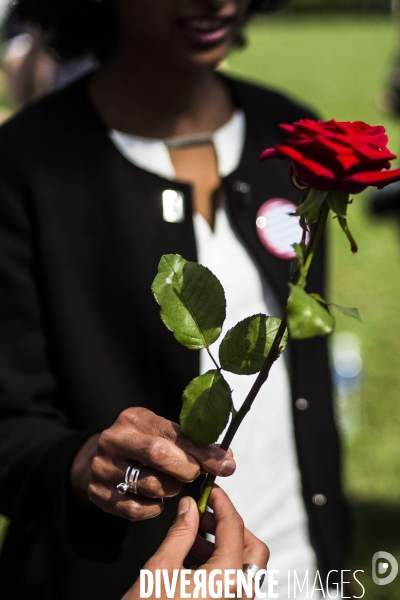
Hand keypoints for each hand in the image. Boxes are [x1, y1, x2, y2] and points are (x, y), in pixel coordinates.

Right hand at [70, 407, 235, 519]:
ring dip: (170, 489)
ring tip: (168, 483)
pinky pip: (136, 509)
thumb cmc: (143, 445)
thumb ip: (194, 444)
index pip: (174, 434)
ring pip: (151, 485)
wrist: (99, 459)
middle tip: (192, 474)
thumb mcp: (164, 434)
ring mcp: (102, 467)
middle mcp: (114, 439)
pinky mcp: (98, 493)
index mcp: (135, 418)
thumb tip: (227, 461)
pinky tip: (153, 498)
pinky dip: (153, 508)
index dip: (203, 451)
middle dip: (185, 469)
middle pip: (159, 454)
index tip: (226, 465)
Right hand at [122, 486, 269, 599]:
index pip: (234, 527)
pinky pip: (237, 585)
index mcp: (226, 579)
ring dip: (227, 545)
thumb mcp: (159, 569)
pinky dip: (224, 566)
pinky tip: (196, 560)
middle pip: (254, 549)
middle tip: (206, 515)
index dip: (222, 504)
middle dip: (232, 527)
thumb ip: (180, 533)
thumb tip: (189, 507)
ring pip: (247, 568)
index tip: (210, 492)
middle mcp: (240, 595)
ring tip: (196, 536)